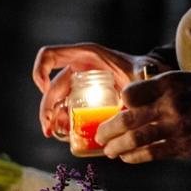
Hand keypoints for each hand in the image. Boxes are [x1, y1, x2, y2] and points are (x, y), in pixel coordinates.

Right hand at [33, 43, 167, 137]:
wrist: (151, 79)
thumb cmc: (144, 70)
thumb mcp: (141, 71)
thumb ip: (142, 73)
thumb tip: (141, 81)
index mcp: (85, 57)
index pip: (49, 56)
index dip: (40, 71)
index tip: (44, 90)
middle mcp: (77, 69)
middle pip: (51, 87)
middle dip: (46, 108)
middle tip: (49, 129)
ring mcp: (78, 84)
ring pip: (56, 101)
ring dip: (52, 118)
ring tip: (55, 135)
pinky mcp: (82, 97)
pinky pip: (66, 109)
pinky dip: (64, 121)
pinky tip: (67, 134)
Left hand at [95, 71, 190, 162]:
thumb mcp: (182, 79)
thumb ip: (155, 89)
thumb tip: (127, 104)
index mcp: (169, 85)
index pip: (130, 94)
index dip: (121, 102)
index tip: (117, 109)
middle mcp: (170, 106)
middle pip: (127, 121)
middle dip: (108, 131)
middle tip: (99, 136)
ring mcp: (177, 129)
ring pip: (135, 141)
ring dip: (117, 147)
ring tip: (109, 150)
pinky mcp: (184, 147)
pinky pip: (151, 154)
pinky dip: (134, 157)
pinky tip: (126, 157)